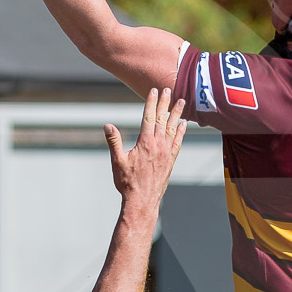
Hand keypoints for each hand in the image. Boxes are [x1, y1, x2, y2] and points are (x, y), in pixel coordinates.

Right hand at [106, 85, 184, 210]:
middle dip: (165, 103)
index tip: (154, 91)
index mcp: (145, 143)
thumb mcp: (117, 161)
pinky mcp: (170, 160)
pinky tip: (183, 124)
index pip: (149, 117)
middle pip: (162, 119)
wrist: (142, 201)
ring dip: (177, 114)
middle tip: (168, 90)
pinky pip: (178, 142)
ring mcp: (166, 152)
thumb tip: (107, 125)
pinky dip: (181, 132)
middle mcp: (158, 145)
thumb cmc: (127, 183)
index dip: (151, 103)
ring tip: (182, 101)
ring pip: (173, 128)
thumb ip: (114, 142)